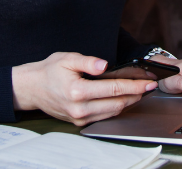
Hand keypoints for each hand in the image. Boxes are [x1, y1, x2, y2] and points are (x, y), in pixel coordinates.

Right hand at [12, 52, 156, 125]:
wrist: (32, 88)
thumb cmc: (49, 71)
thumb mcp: (67, 58)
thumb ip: (87, 61)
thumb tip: (104, 64)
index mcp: (78, 91)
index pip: (114, 89)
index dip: (134, 85)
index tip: (148, 82)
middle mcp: (80, 108)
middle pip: (117, 104)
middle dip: (136, 94)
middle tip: (149, 85)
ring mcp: (80, 118)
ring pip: (113, 112)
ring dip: (129, 102)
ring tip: (140, 91)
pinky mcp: (79, 122)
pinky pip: (104, 116)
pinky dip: (117, 108)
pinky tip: (124, 99)